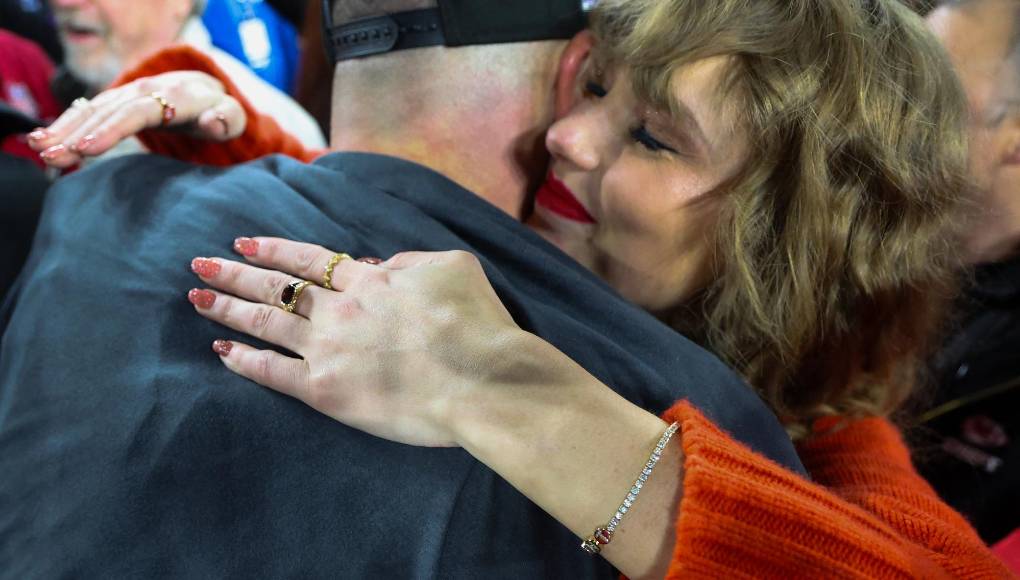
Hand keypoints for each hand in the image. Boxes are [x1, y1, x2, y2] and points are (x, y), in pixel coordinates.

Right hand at [28, 71, 245, 168]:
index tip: (88, 148)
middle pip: (108, 112)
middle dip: (78, 133)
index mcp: (176, 96)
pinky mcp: (114, 102)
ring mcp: (127, 95)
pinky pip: (86, 112)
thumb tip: (212, 121)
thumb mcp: (232, 117)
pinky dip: (64, 124)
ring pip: (92, 110)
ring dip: (64, 129)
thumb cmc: (220, 113)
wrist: (204, 92)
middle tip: (52, 155)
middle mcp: (146, 90)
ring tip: (40, 149)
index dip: (113, 129)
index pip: (140, 112)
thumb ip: (226, 120)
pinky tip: (41, 140)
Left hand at [187, 237, 525, 446]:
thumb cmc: (477, 324)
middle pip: (277, 287)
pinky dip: (246, 363)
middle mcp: (341, 310)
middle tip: (200, 264)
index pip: (310, 259)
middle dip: (236, 274)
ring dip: (229, 309)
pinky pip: (274, 374)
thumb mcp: (454, 266)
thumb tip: (379, 266)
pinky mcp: (326, 392)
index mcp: (371, 281)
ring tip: (198, 299)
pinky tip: (222, 353)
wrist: (482, 380)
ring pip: (266, 324)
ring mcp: (328, 350)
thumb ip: (411, 260)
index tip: (244, 241)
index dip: (274, 249)